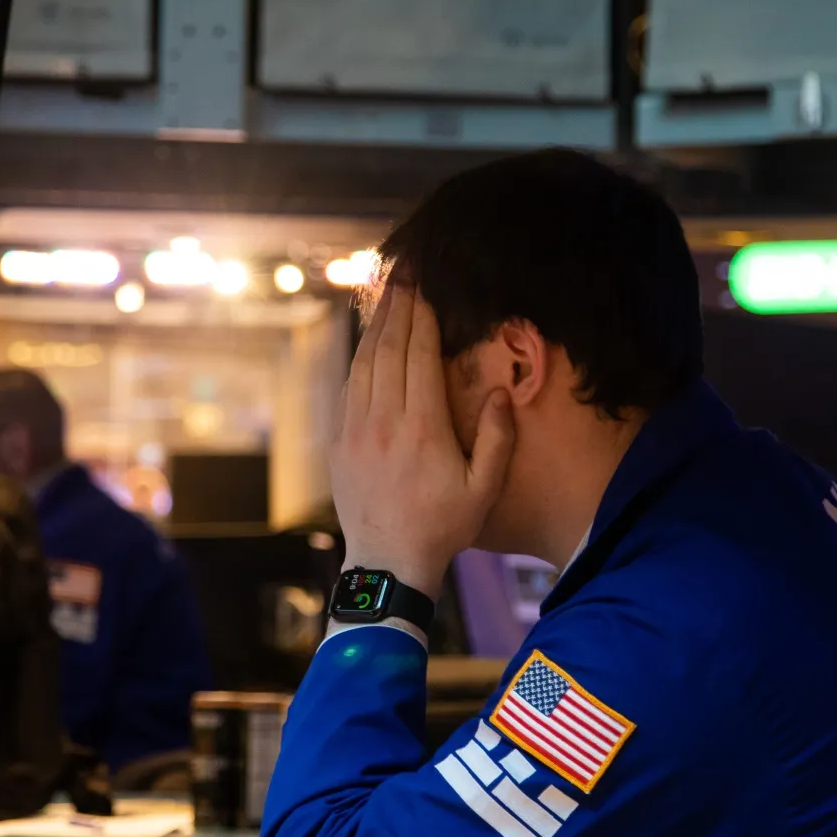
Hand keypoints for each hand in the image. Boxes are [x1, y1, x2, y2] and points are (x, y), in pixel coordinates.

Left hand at [331, 285, 514, 595]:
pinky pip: (348, 386)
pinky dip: (359, 356)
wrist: (387, 563)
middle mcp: (383, 420)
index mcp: (422, 427)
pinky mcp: (339, 440)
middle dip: (398, 307)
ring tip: (388, 296)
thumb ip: (496, 439)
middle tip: (405, 273)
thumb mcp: (483, 489)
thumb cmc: (442, 527)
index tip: (426, 285)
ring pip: (363, 363)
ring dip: (375, 325)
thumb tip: (496, 392)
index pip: (419, 355)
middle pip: (388, 348)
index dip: (422, 316)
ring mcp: (355, 429)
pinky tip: (368, 342)